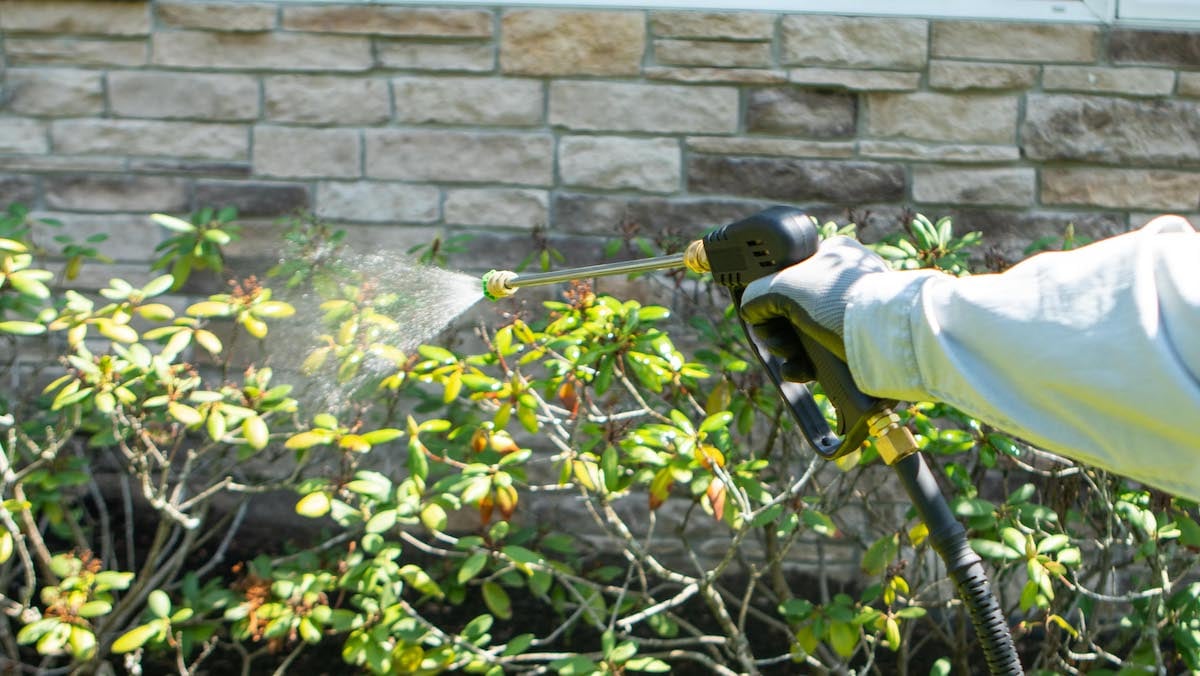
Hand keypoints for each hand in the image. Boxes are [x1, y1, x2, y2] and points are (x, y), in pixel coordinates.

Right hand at [739, 237, 890, 380]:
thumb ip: (756, 294)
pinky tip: (804, 372)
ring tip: (794, 363)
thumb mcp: (783, 287)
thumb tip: (752, 312)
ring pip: (805, 335)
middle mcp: (841, 281)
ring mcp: (851, 312)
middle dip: (779, 333)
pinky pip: (823, 353)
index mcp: (830, 254)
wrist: (886, 339)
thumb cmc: (837, 302)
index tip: (765, 316)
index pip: (785, 275)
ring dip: (790, 354)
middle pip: (791, 309)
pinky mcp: (858, 341)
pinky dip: (808, 365)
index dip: (769, 299)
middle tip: (782, 343)